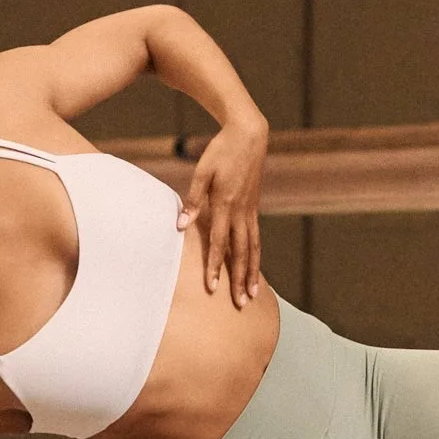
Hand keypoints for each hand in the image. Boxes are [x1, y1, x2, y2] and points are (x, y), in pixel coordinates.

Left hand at [178, 116, 266, 305]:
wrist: (248, 135)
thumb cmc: (221, 151)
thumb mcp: (201, 172)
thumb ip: (192, 200)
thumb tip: (182, 226)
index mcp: (225, 203)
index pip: (218, 242)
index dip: (214, 266)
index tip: (212, 286)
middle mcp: (241, 211)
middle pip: (240, 252)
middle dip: (239, 279)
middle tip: (240, 304)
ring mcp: (250, 210)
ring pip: (252, 248)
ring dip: (252, 273)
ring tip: (253, 295)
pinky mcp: (254, 208)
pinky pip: (256, 237)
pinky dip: (256, 256)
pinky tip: (255, 269)